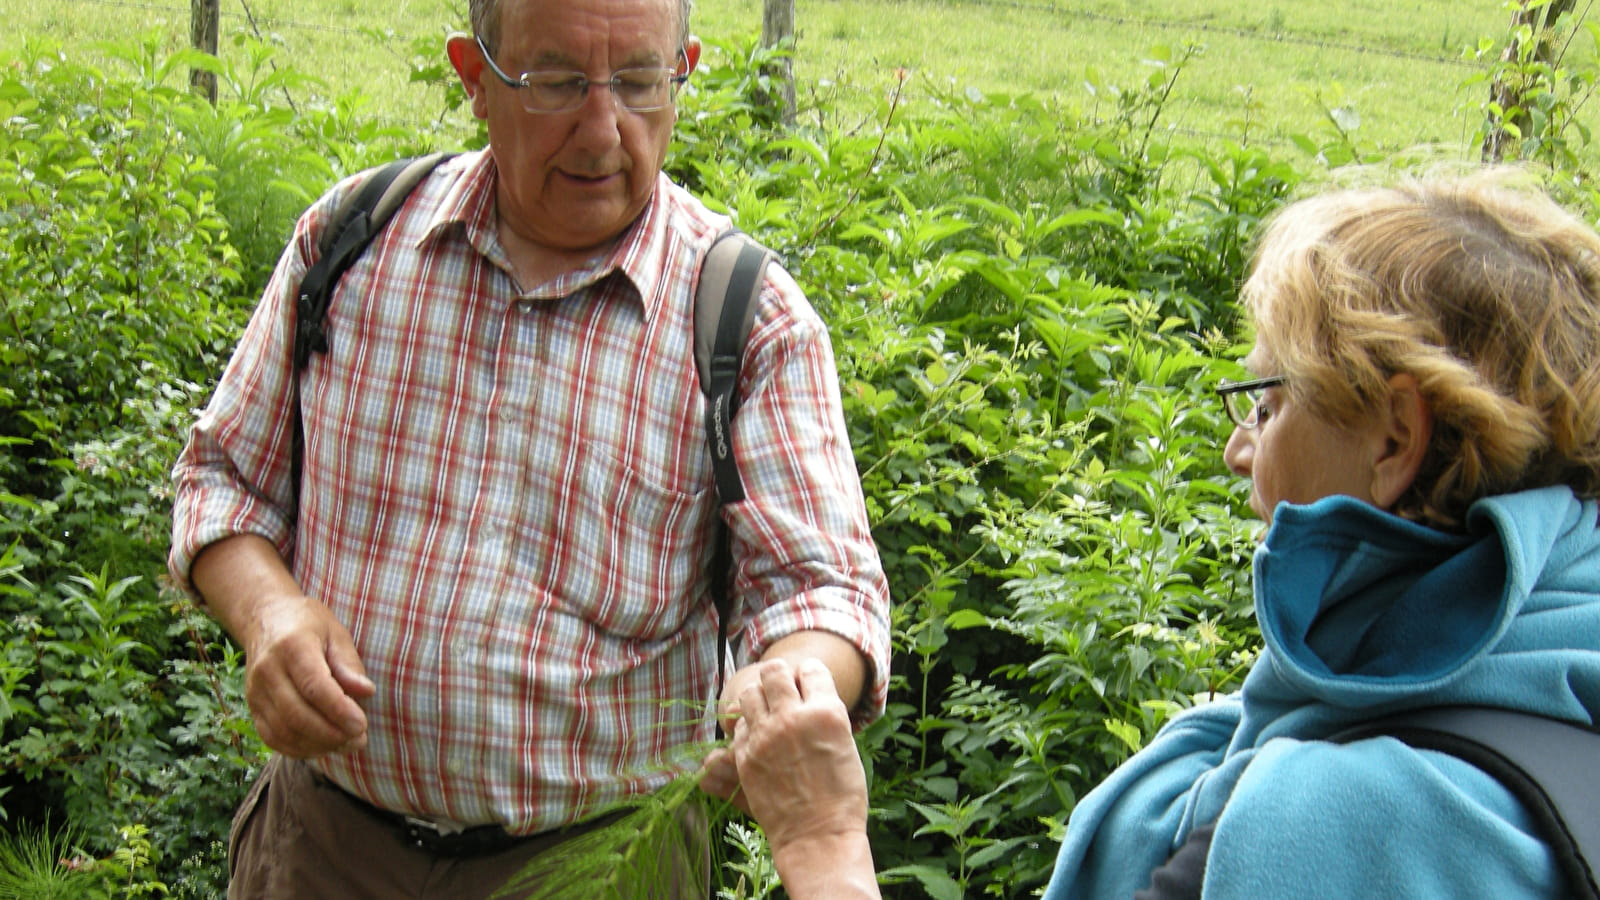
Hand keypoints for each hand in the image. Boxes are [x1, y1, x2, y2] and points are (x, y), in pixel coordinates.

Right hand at [239, 591, 373, 757]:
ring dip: (317, 745)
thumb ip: (349, 664)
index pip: (314, 686)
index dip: (339, 710)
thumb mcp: (335, 633)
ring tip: (346, 745)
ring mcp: (255, 691)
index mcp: (292, 646)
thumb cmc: (308, 625)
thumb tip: (366, 693)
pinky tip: (322, 747)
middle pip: (297, 714)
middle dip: (331, 734)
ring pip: (283, 731)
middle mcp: (268, 670)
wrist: (265, 619)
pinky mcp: (252, 706)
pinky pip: (272, 737)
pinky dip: (298, 749)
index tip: (361, 724)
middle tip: (359, 739)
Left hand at [725, 659, 868, 850]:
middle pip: (774, 670)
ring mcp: (765, 736)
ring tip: (768, 714)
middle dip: (779, 677)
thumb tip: (806, 692)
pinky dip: (748, 727)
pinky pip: (738, 725)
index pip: (811, 668)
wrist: (818, 837)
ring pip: (749, 693)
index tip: (809, 688)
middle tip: (783, 691)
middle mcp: (793, 718)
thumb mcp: (846, 745)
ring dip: (759, 699)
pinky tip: (760, 740)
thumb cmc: (842, 796)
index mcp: (827, 713)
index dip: (810, 677)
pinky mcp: (744, 756)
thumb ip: (824, 714)